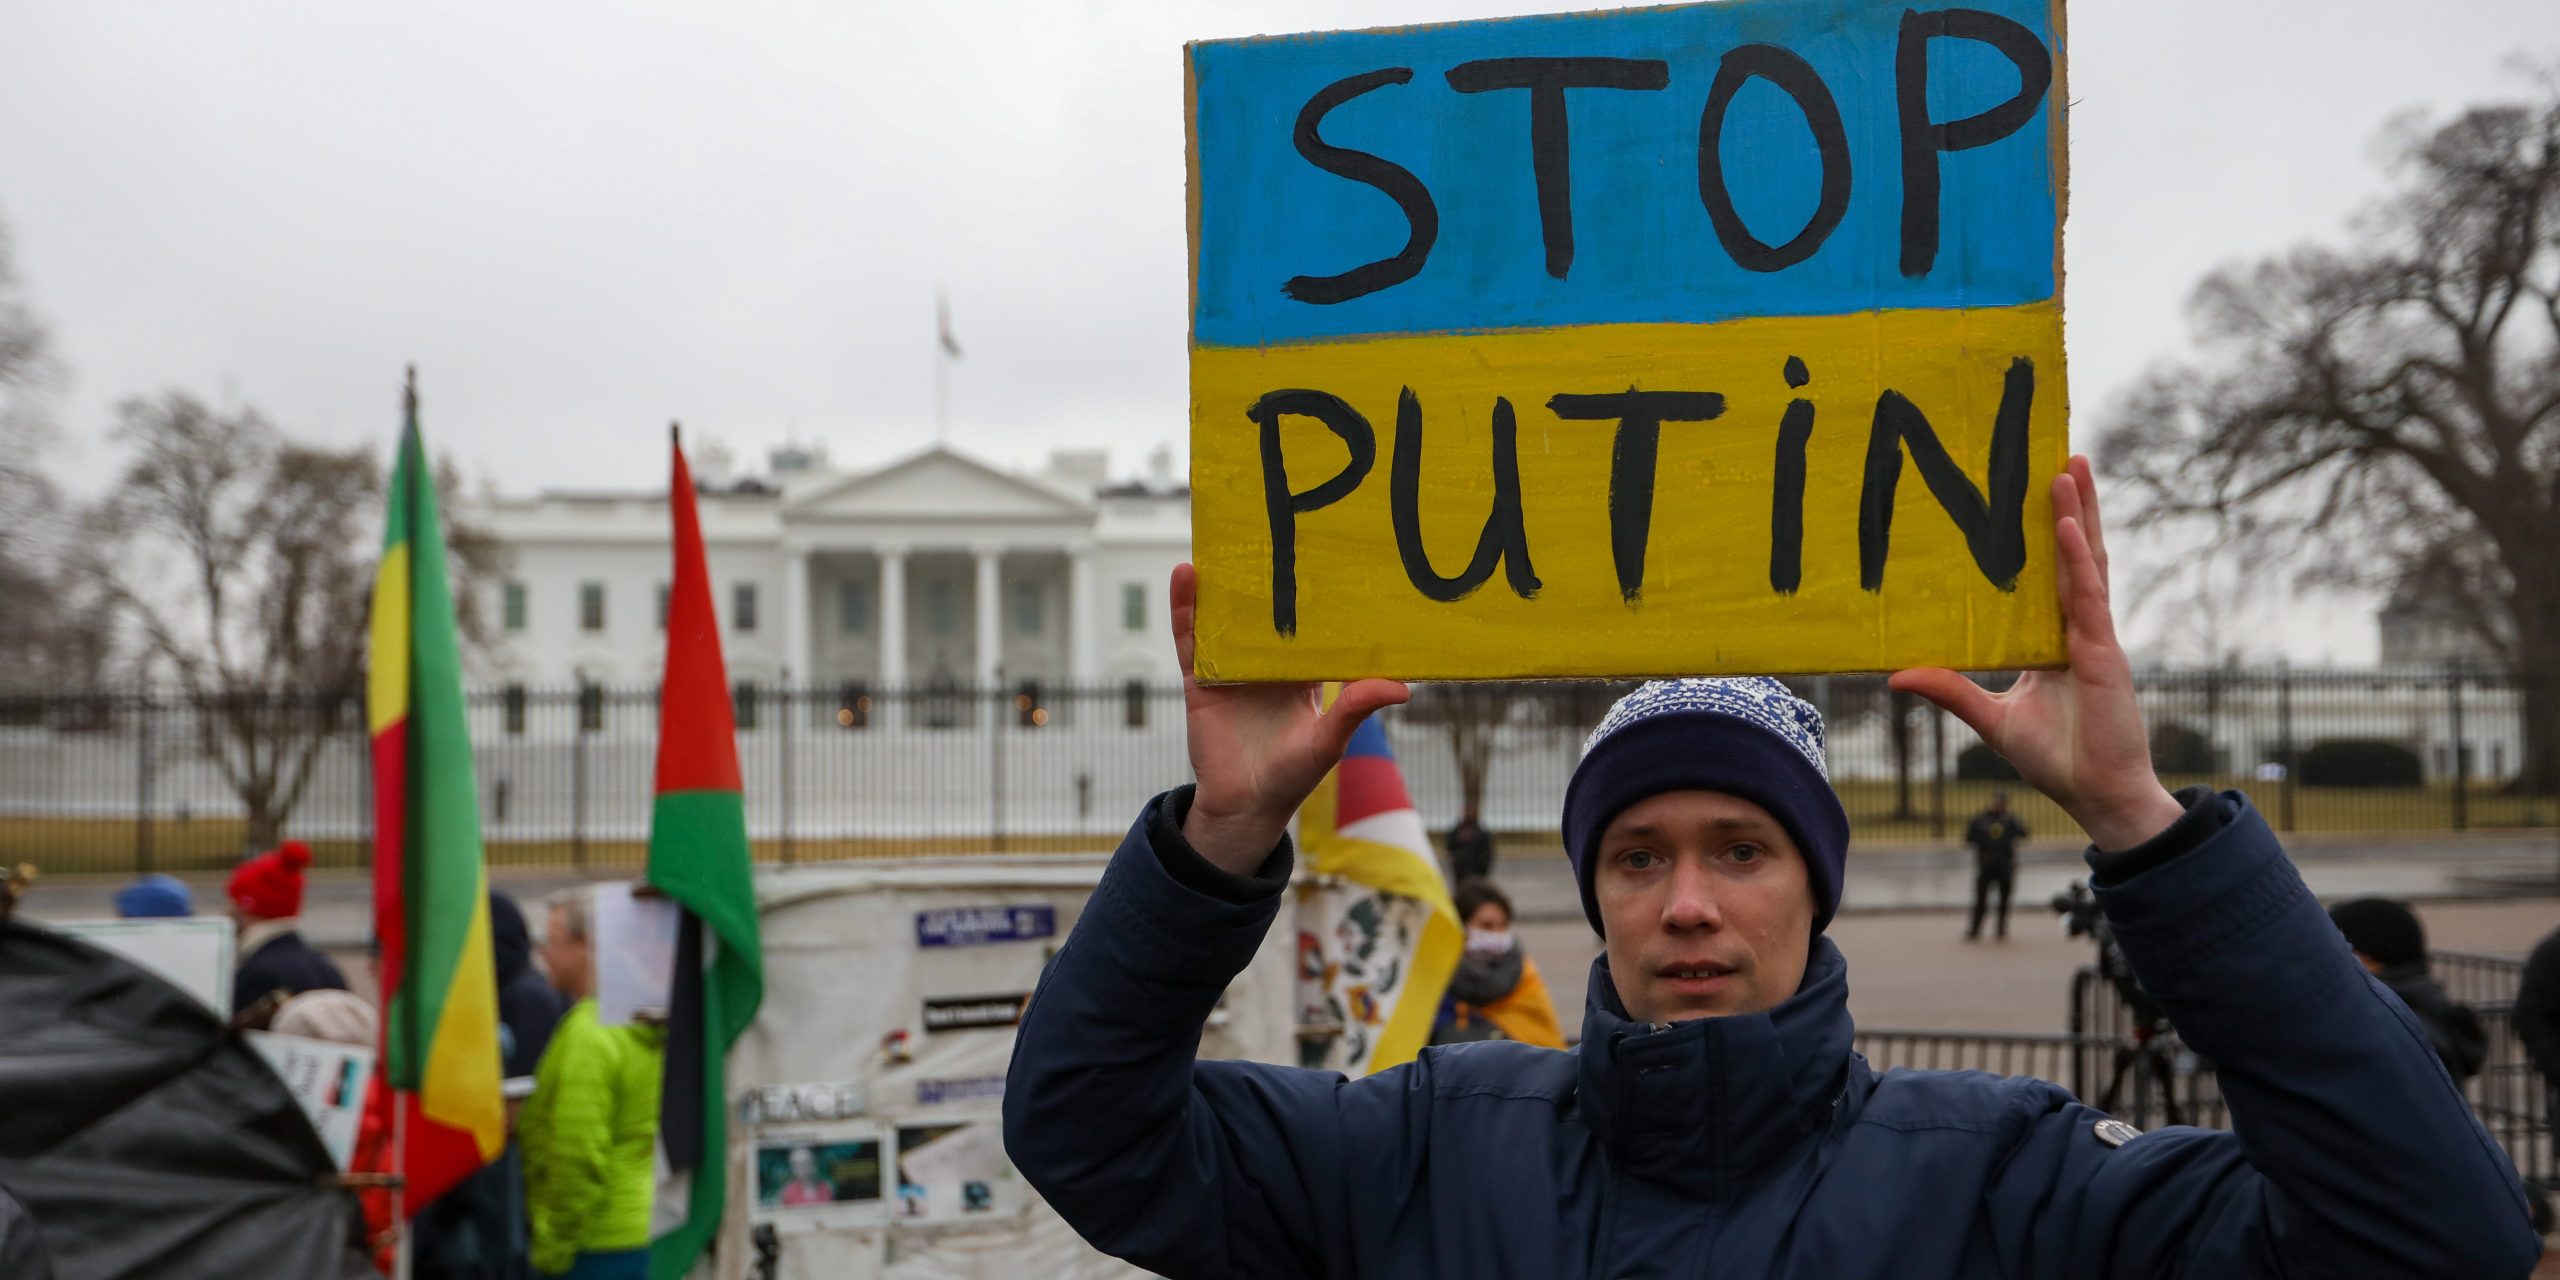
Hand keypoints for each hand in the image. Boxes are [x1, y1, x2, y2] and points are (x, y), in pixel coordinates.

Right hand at [1169, 563, 1408, 873]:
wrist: (1243, 806)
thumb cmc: (1292, 776)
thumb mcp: (1329, 740)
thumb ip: (1356, 709)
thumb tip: (1403, 687)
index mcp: (1301, 675)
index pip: (1311, 627)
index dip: (1318, 595)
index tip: (1329, 557)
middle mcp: (1266, 665)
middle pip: (1265, 614)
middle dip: (1267, 578)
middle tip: (1276, 531)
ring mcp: (1231, 668)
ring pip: (1226, 617)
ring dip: (1223, 583)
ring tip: (1225, 540)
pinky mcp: (1200, 678)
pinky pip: (1191, 637)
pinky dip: (1186, 607)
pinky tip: (1186, 574)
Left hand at [1889, 457, 2184, 850]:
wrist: (2099, 796)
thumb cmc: (2056, 759)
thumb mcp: (1990, 718)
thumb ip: (1950, 690)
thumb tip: (1896, 674)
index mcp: (2055, 640)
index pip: (2051, 575)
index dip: (2049, 533)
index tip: (2036, 492)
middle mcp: (2077, 629)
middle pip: (2074, 555)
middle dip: (2070, 505)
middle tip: (2061, 454)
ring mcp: (2094, 637)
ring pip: (2085, 562)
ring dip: (2078, 512)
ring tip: (2070, 465)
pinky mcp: (2102, 652)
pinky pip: (2087, 596)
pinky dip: (2076, 558)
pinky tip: (2066, 524)